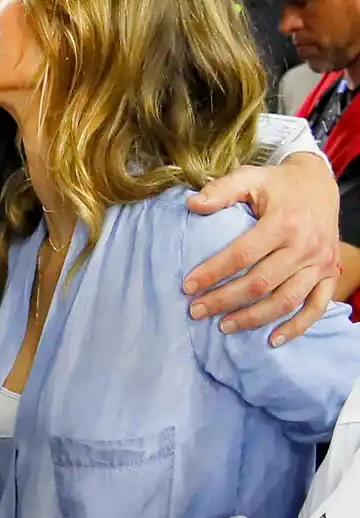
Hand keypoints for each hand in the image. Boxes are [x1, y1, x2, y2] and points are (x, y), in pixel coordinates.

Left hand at [184, 155, 339, 345]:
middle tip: (196, 311)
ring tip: (223, 326)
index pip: (242, 254)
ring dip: (253, 318)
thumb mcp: (250, 177)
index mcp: (284, 222)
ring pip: (285, 300)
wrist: (320, 184)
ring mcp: (321, 263)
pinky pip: (316, 307)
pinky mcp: (330, 274)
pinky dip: (296, 327)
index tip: (188, 286)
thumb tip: (192, 204)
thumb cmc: (278, 184)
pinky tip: (272, 340)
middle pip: (260, 283)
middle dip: (224, 300)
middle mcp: (305, 246)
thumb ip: (221, 190)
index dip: (213, 272)